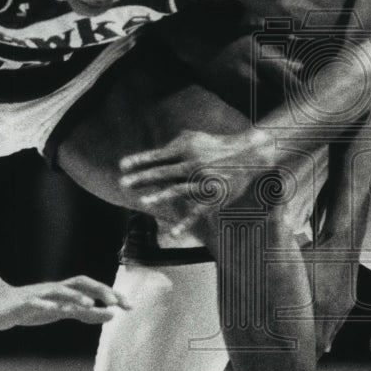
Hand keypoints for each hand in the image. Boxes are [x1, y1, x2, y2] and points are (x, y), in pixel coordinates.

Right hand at [0, 276, 130, 329]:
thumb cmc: (34, 307)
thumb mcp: (64, 311)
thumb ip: (87, 313)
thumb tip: (112, 315)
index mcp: (66, 291)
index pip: (93, 287)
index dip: (111, 294)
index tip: (129, 305)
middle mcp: (55, 290)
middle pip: (80, 283)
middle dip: (97, 290)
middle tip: (114, 302)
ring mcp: (40, 296)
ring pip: (59, 292)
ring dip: (74, 297)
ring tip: (89, 304)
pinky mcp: (24, 305)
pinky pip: (35, 304)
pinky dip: (45, 306)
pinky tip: (54, 310)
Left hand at [119, 128, 277, 234]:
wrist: (249, 155)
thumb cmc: (218, 146)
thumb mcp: (196, 138)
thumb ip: (176, 143)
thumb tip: (156, 151)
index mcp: (187, 148)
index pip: (158, 155)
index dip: (139, 160)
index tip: (122, 165)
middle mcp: (194, 163)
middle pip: (163, 172)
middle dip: (142, 178)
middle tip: (123, 183)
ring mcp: (203, 181)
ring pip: (178, 190)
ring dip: (160, 196)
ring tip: (144, 201)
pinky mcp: (214, 197)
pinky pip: (197, 212)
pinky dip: (186, 223)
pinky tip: (174, 233)